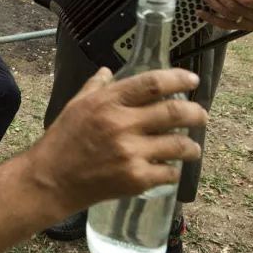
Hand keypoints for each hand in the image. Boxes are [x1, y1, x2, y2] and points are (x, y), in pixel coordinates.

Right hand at [31, 68, 205, 214]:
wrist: (51, 181)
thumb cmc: (62, 140)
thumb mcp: (75, 105)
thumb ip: (96, 87)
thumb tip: (108, 71)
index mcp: (108, 102)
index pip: (153, 83)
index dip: (179, 79)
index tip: (193, 80)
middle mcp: (122, 124)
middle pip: (175, 112)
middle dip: (196, 113)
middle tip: (201, 116)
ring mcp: (130, 153)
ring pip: (179, 144)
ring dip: (191, 146)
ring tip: (192, 147)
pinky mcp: (135, 179)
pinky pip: (169, 172)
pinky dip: (174, 170)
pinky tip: (170, 169)